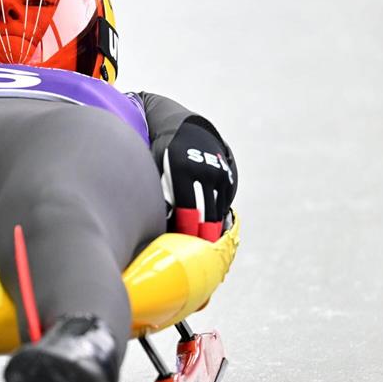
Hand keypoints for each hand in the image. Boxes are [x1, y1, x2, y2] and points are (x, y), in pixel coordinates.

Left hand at [162, 118, 234, 240]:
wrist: (184, 126)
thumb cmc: (161, 152)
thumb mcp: (154, 165)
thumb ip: (157, 190)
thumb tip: (159, 222)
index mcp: (181, 169)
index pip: (186, 209)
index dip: (185, 231)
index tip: (182, 248)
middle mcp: (204, 171)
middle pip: (205, 213)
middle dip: (201, 236)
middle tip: (196, 255)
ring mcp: (219, 172)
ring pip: (218, 210)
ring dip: (212, 230)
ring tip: (204, 248)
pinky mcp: (228, 175)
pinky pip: (225, 203)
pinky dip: (219, 217)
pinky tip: (212, 231)